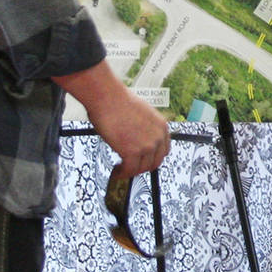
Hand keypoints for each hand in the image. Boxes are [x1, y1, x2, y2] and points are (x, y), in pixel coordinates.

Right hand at [55, 60, 171, 182]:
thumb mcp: (141, 114)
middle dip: (142, 167)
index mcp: (162, 126)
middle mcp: (158, 137)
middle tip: (130, 167)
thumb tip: (137, 140)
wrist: (107, 97)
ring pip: (141, 168)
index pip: (163, 151)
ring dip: (130, 171)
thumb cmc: (118, 102)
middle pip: (155, 162)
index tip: (143, 161)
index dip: (152, 158)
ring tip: (120, 170)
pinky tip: (116, 172)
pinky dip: (122, 174)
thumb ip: (145, 128)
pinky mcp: (132, 152)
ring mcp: (147, 145)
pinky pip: (129, 170)